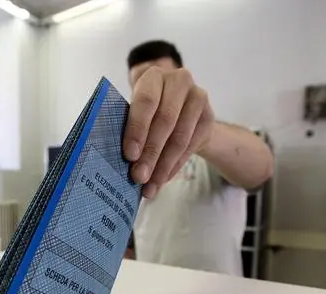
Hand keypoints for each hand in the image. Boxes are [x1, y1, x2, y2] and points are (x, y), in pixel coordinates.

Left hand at [123, 66, 214, 197]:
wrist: (183, 109)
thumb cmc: (149, 111)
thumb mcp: (137, 110)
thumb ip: (129, 126)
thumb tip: (116, 160)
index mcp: (154, 76)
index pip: (146, 102)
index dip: (137, 129)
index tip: (129, 155)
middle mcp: (179, 80)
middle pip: (165, 121)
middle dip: (150, 153)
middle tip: (138, 177)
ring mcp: (198, 97)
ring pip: (179, 138)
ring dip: (163, 166)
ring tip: (150, 186)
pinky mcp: (209, 117)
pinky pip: (190, 147)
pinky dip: (174, 167)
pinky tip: (162, 179)